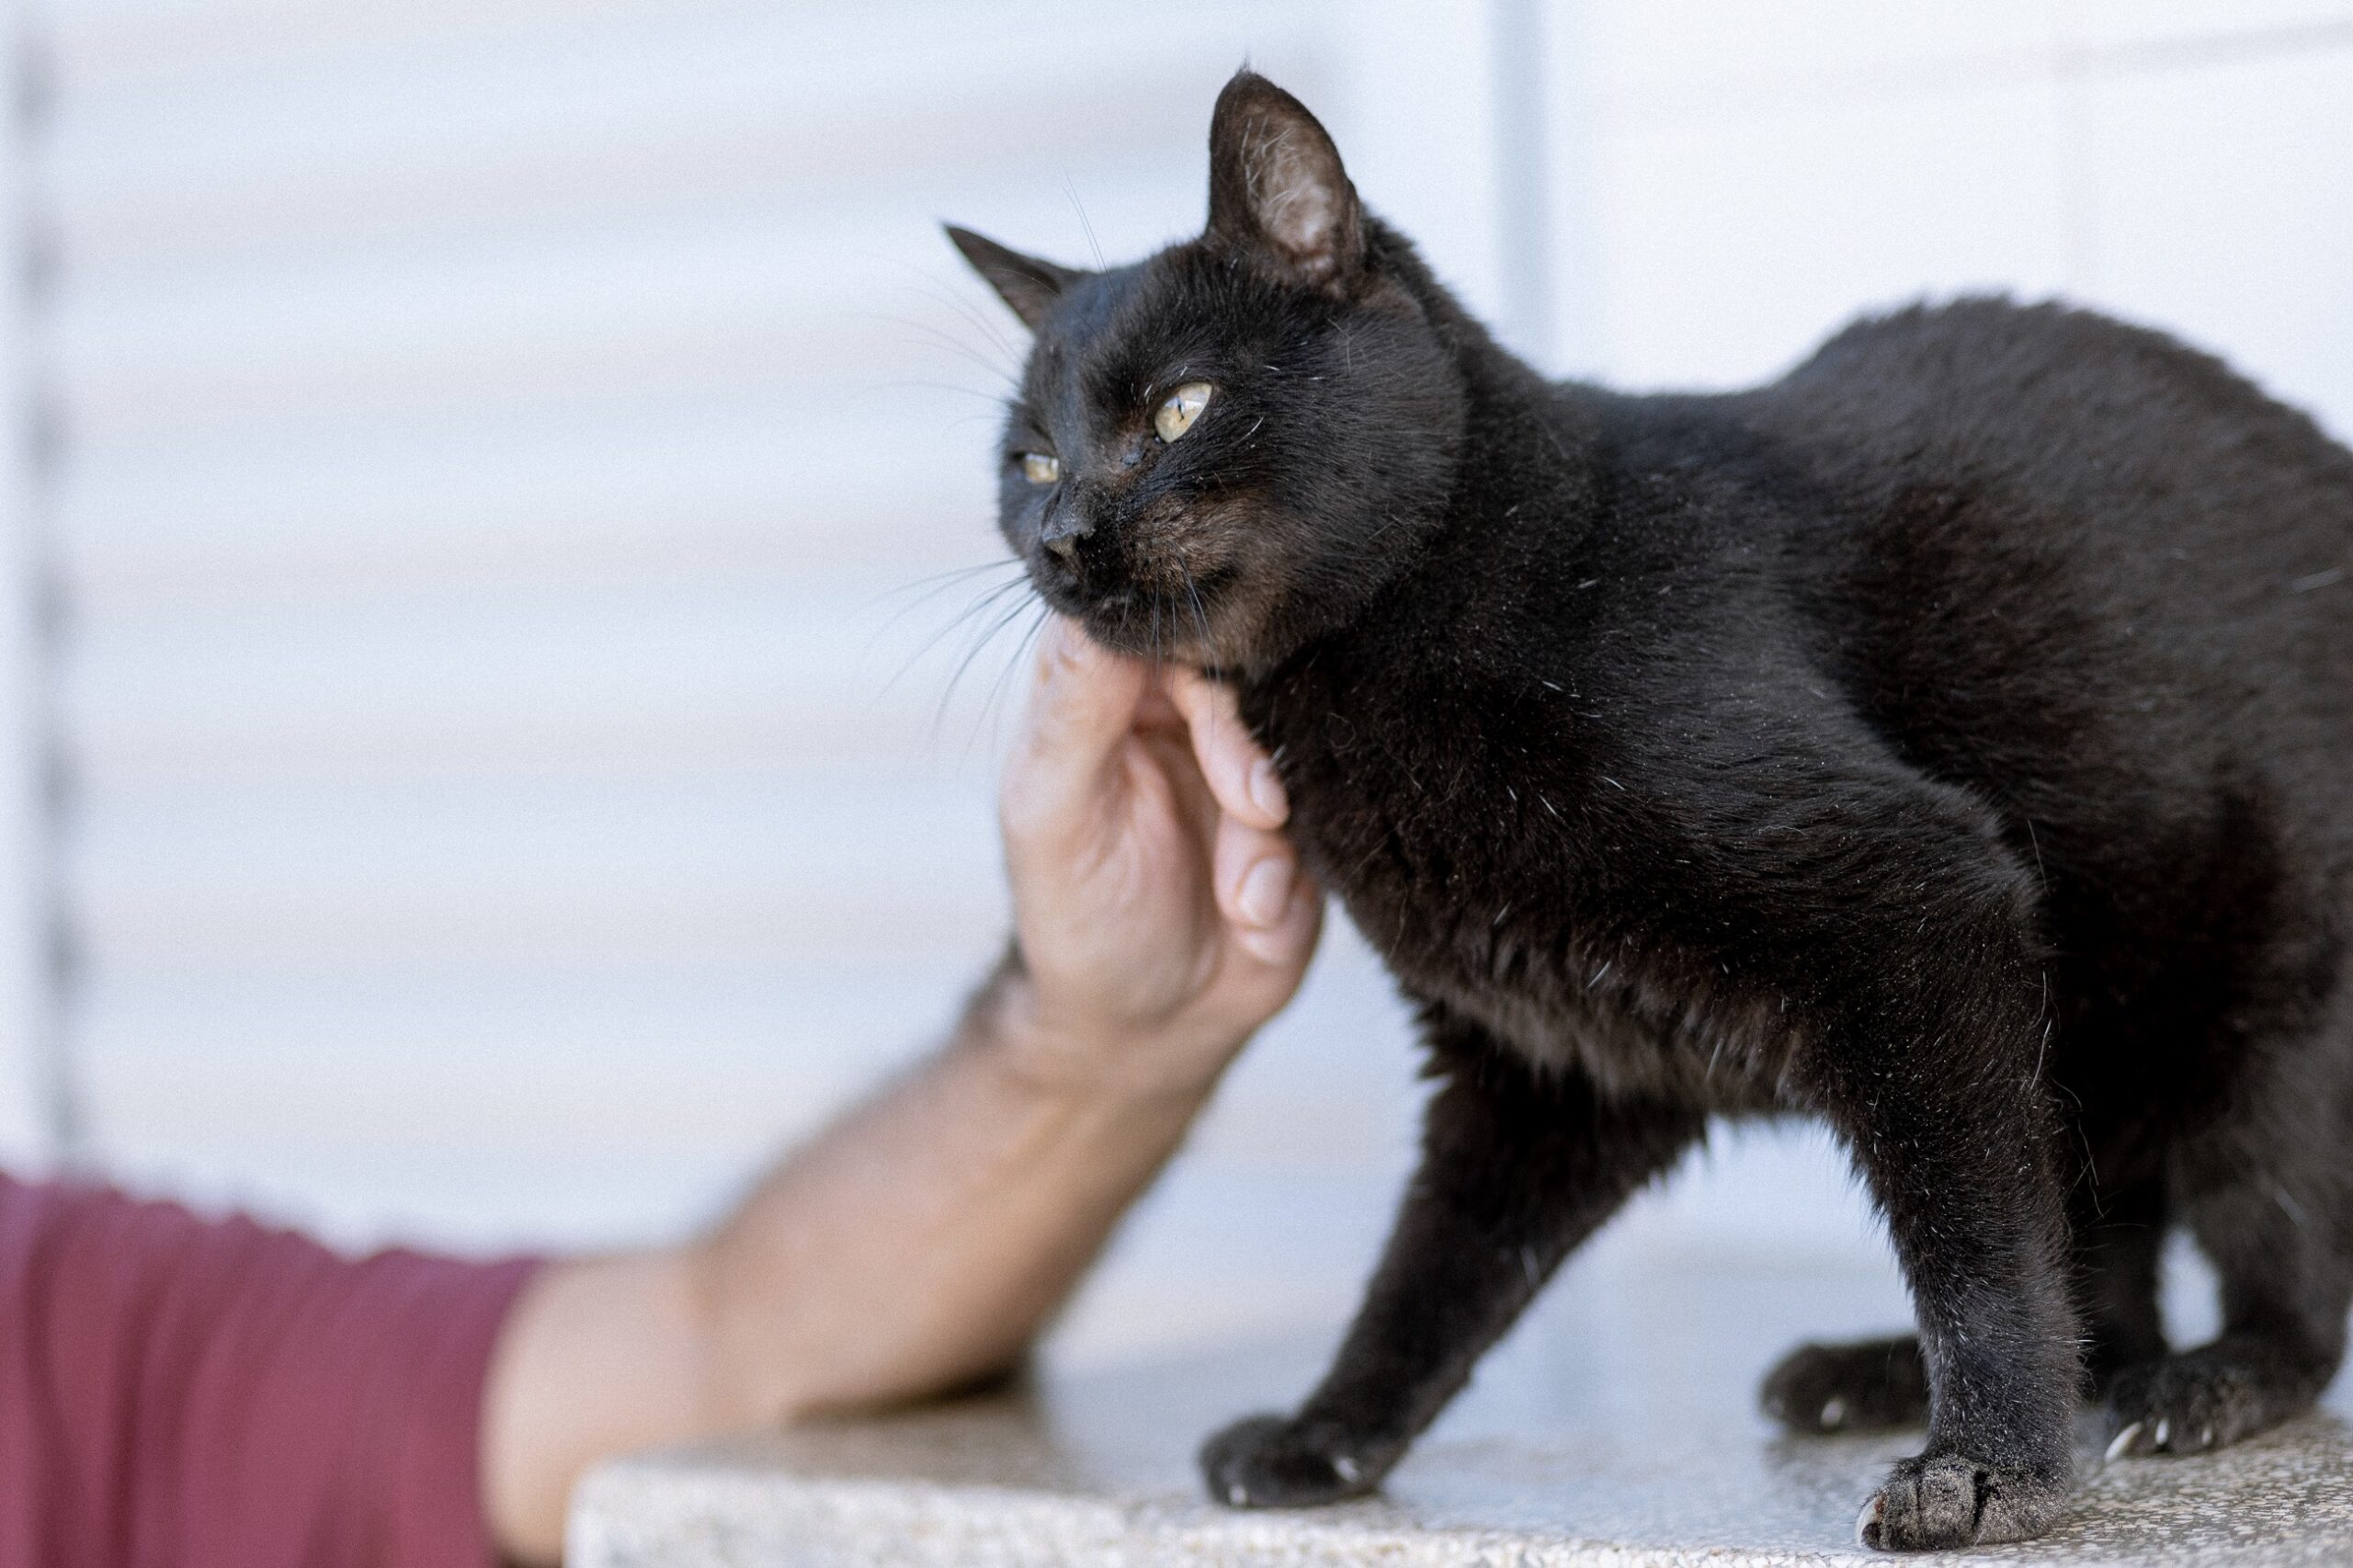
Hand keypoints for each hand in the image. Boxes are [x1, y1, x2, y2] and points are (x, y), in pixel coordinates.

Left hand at [994, 617, 1321, 1095]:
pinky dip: (1293, 870)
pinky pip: (1331, 805)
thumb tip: (1092, 602)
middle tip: (1255, 810)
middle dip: (1247, 750)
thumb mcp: (1052, 817)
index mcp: (1106, 689)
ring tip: (1241, 899)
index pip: (1157, 619)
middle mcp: (1180, 707)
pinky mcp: (1304, 811)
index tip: (1214, 696)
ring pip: (1295, 738)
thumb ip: (1072, 710)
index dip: (1196, 647)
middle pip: (1243, 671)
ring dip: (1271, 830)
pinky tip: (1255, 917)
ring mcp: (1248, 757)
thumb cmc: (1078, 919)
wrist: (1148, 1028)